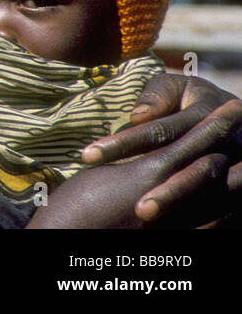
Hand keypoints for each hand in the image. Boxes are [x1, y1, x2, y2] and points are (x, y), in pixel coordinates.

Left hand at [43, 74, 241, 226]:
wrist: (236, 115)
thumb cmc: (189, 98)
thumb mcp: (176, 87)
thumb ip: (157, 96)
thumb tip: (137, 117)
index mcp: (207, 111)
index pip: (161, 131)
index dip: (125, 143)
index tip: (87, 156)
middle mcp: (227, 141)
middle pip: (190, 166)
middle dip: (157, 184)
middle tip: (118, 198)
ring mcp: (239, 165)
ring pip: (209, 187)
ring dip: (176, 200)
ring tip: (142, 213)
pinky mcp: (240, 185)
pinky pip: (223, 205)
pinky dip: (199, 216)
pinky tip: (168, 226)